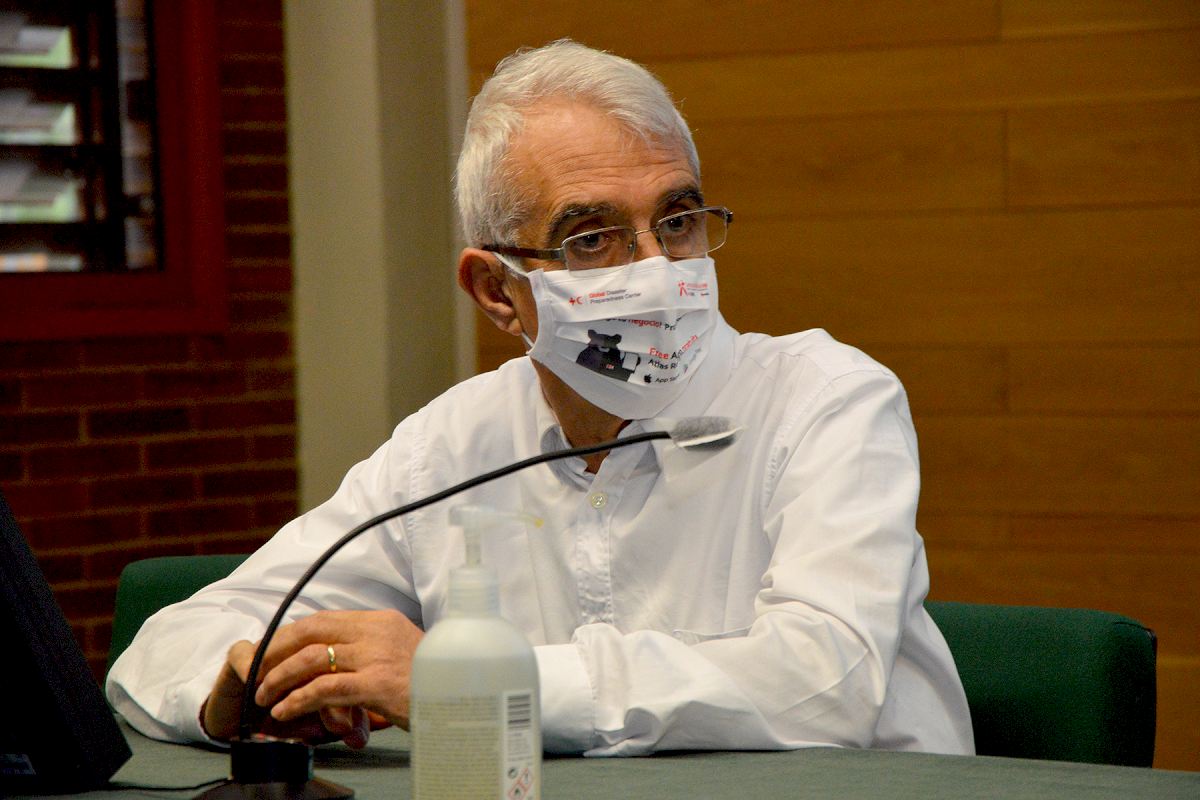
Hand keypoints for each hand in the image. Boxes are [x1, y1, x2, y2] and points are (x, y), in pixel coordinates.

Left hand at [202, 609, 421, 745]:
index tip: (270, 650)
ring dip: (279, 677)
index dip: (289, 634)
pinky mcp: (377, 684)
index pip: (324, 619)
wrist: (467, 697)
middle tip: (256, 672)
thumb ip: (372, 651)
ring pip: (311, 659)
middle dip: (274, 651)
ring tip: (265, 696)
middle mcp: (376, 632)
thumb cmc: (432, 683)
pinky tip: (286, 711)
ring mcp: (376, 657)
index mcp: (381, 621)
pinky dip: (298, 699)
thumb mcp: (402, 654)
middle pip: (310, 631)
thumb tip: (336, 663)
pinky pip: (325, 689)